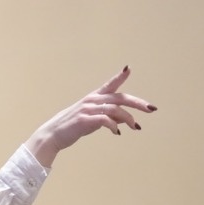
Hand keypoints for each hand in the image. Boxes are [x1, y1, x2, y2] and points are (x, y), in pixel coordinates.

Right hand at [24, 66, 156, 167]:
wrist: (52, 135)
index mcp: (93, 98)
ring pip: (115, 109)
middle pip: (120, 98)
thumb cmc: (71, 127)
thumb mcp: (92, 119)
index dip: (120, 76)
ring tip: (136, 127)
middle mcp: (92, 100)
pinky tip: (117, 132)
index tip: (129, 69)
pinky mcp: (85, 120)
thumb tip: (126, 119)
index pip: (110, 84)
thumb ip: (109, 116)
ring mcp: (88, 109)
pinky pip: (105, 120)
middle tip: (151, 109)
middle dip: (138, 103)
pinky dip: (114, 126)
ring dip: (129, 118)